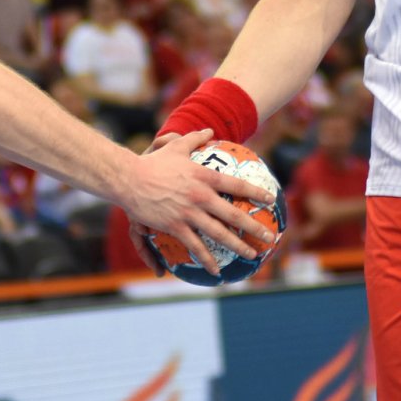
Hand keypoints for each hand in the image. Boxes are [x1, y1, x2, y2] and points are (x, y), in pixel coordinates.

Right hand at [120, 129, 276, 276]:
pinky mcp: (176, 226)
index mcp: (204, 176)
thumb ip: (195, 138)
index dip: (255, 192)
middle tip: (270, 236)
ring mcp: (189, 213)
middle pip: (234, 215)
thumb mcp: (176, 146)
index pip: (236, 185)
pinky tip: (217, 270)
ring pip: (219, 234)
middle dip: (254, 227)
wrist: (129, 179)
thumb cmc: (152, 162)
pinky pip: (195, 246)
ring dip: (238, 246)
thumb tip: (209, 129)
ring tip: (251, 255)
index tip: (270, 200)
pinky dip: (207, 259)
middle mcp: (201, 196)